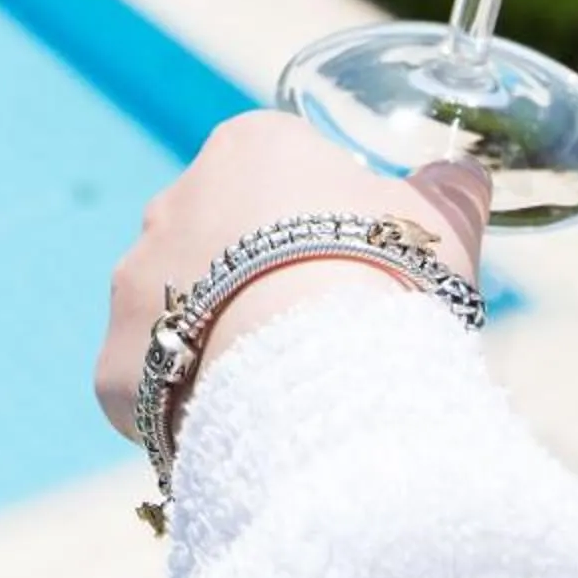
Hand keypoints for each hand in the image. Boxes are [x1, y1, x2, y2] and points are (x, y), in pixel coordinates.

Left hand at [93, 113, 486, 444]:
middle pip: (216, 238)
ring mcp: (133, 284)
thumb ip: (448, 195)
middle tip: (317, 332)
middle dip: (254, 279)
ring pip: (174, 309)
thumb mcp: (438, 225)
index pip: (275, 174)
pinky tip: (239, 427)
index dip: (318, 225)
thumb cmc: (382, 277)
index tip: (353, 269)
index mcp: (247, 150)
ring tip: (280, 386)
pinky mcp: (113, 364)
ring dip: (216, 338)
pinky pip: (149, 384)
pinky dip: (186, 404)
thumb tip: (463, 176)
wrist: (318, 370)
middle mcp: (171, 204)